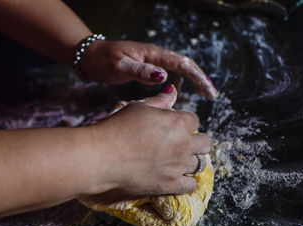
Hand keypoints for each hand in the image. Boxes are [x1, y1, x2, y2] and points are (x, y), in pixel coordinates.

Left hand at [80, 40, 217, 98]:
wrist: (90, 57)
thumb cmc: (102, 60)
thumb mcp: (119, 66)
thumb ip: (140, 71)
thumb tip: (164, 77)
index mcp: (152, 54)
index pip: (182, 63)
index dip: (197, 77)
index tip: (208, 91)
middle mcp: (156, 56)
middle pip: (185, 65)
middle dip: (200, 79)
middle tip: (212, 96)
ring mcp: (152, 62)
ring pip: (178, 70)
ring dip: (192, 81)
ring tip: (202, 95)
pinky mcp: (147, 68)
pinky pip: (168, 74)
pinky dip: (177, 83)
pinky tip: (177, 94)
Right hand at [88, 85, 211, 195]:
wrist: (101, 156)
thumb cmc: (116, 127)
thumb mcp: (138, 108)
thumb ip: (160, 101)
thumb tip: (173, 90)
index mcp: (177, 122)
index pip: (195, 120)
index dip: (185, 122)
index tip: (176, 126)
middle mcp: (183, 144)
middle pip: (205, 143)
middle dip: (197, 141)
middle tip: (182, 144)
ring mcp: (178, 166)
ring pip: (199, 164)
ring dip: (190, 160)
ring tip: (176, 160)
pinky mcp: (169, 184)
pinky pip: (190, 185)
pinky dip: (186, 181)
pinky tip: (177, 177)